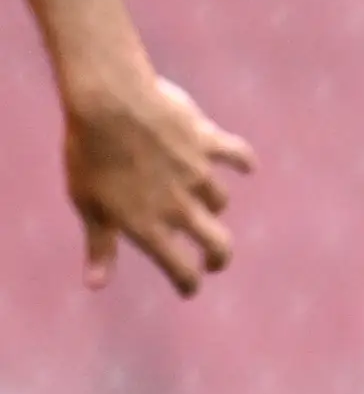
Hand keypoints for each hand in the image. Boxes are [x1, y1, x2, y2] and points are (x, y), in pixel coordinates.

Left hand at [66, 68, 252, 295]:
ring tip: (206, 203)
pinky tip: (246, 166)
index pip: (179, 267)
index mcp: (149, 225)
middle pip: (217, 243)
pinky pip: (236, 154)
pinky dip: (243, 162)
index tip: (189, 288)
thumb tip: (97, 285)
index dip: (188, 283)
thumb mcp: (87, 204)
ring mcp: (197, 174)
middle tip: (216, 260)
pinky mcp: (207, 143)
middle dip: (219, 257)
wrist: (110, 105)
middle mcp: (180, 205)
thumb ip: (100, 245)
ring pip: (219, 200)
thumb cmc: (89, 156)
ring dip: (214, 206)